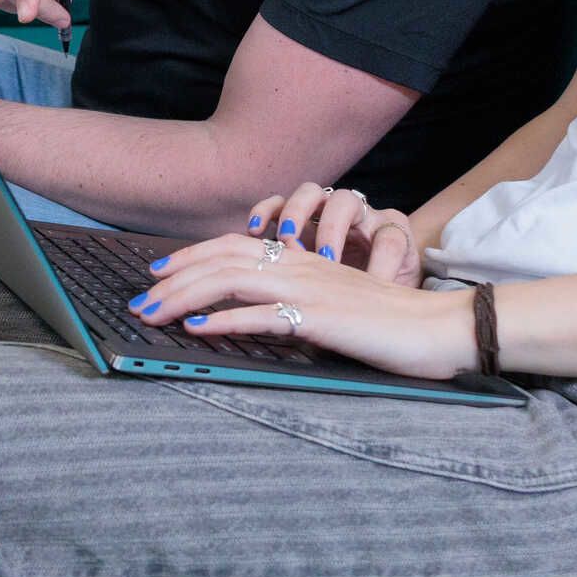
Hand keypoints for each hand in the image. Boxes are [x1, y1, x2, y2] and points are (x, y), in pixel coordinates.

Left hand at [128, 193, 473, 377]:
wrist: (437, 328)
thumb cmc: (387, 322)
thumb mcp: (333, 301)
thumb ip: (296, 298)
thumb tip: (250, 312)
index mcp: (302, 260)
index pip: (234, 247)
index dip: (192, 256)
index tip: (158, 272)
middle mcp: (300, 267)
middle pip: (223, 260)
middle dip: (174, 278)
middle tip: (139, 298)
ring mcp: (309, 290)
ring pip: (232, 281)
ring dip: (185, 297)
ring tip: (153, 313)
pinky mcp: (321, 319)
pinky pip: (264, 316)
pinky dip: (225, 321)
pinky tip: (198, 330)